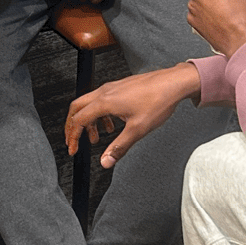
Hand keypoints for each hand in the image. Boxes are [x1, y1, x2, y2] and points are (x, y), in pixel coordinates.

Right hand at [65, 62, 200, 167]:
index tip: (73, 148)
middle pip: (77, 108)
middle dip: (73, 126)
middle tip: (74, 140)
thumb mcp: (137, 130)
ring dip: (88, 121)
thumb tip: (106, 161)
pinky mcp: (119, 87)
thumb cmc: (157, 100)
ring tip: (97, 137)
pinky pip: (101, 100)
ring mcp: (112, 88)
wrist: (172, 83)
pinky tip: (113, 124)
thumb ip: (119, 147)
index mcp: (104, 102)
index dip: (73, 136)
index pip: (78, 120)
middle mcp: (104, 92)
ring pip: (89, 104)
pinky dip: (100, 114)